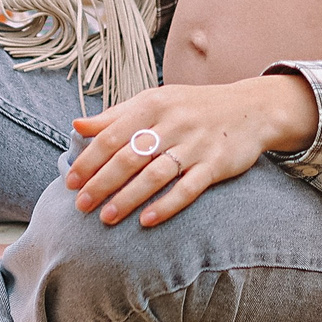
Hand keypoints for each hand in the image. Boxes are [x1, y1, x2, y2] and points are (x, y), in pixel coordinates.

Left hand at [65, 76, 317, 226]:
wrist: (250, 108)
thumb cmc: (194, 107)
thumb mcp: (156, 101)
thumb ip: (116, 116)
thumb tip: (77, 126)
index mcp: (153, 104)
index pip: (112, 135)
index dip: (88, 160)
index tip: (70, 182)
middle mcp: (173, 123)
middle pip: (129, 156)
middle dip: (102, 183)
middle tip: (81, 206)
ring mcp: (196, 144)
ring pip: (155, 174)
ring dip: (128, 198)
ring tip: (106, 218)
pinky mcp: (216, 164)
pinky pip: (188, 188)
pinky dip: (166, 205)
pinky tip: (147, 220)